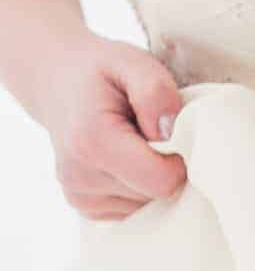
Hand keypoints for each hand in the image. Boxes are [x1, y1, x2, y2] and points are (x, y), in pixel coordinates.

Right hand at [43, 35, 187, 221]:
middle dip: (166, 163)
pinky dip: (139, 185)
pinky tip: (128, 156)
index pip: (161, 180)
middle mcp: (81, 177)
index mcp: (93, 142)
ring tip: (137, 140)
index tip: (173, 129)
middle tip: (154, 130)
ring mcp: (80, 196)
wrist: (59, 83)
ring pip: (147, 204)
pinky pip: (133, 208)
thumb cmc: (100, 71)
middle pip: (156, 194)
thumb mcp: (131, 61)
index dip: (180, 156)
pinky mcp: (86, 207)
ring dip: (152, 174)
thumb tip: (171, 131)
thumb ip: (155, 91)